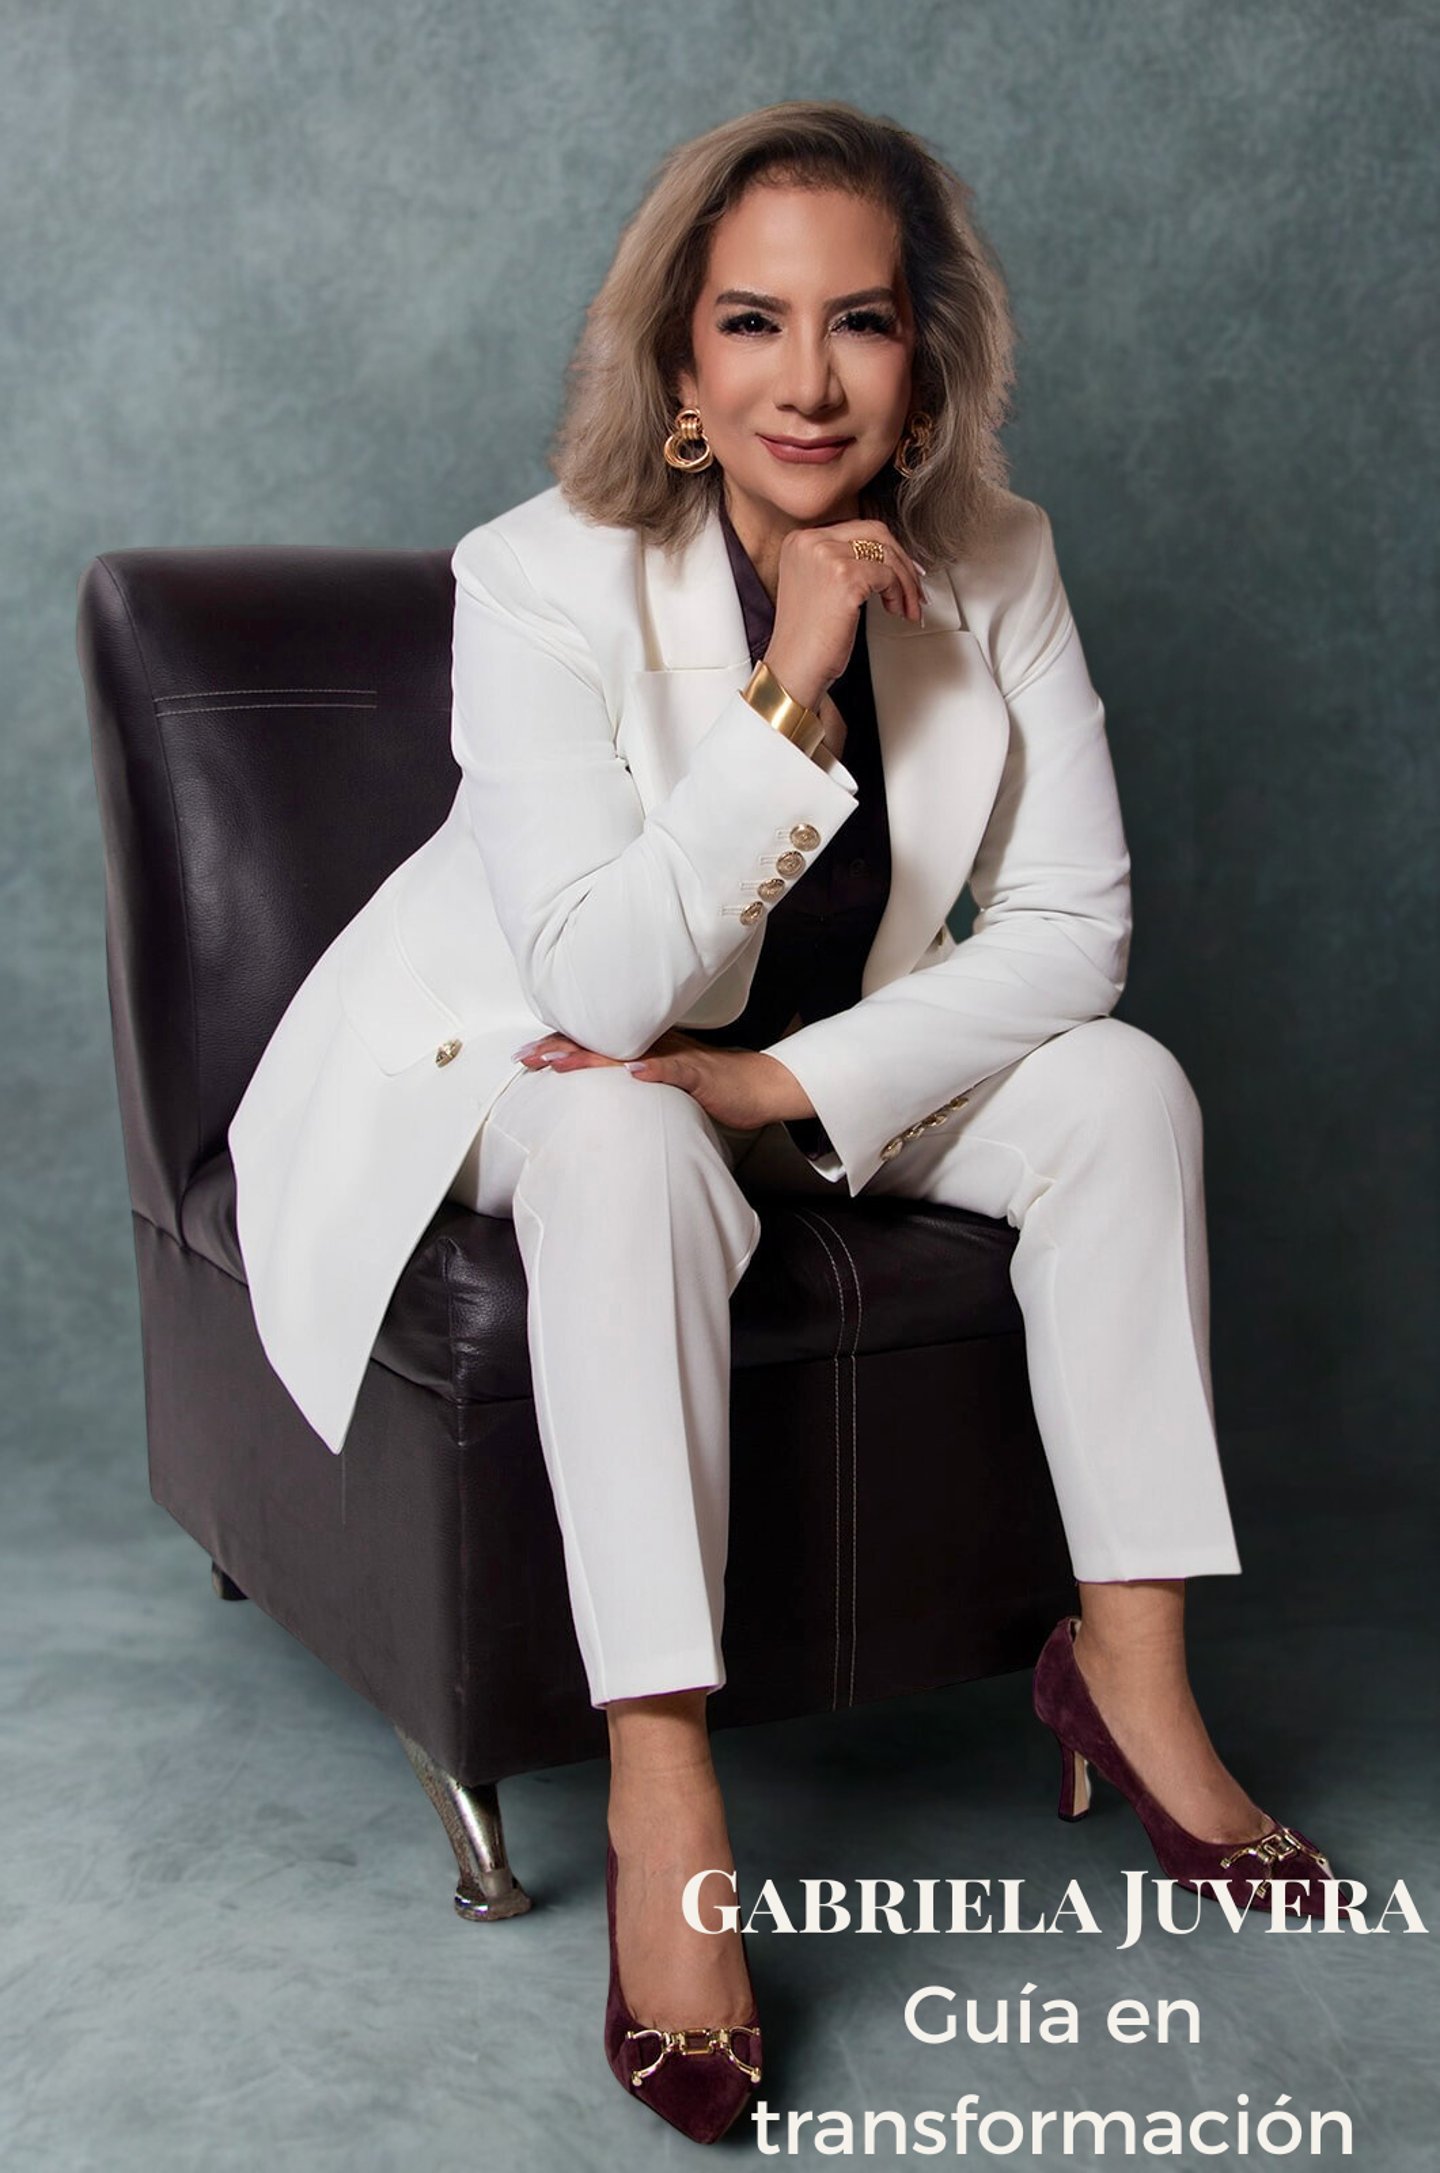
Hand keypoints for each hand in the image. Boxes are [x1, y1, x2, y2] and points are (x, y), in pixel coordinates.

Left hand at [511, 1028, 814, 1129]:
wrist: (759, 1086)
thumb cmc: (713, 1085)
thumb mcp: (665, 1079)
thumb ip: (636, 1076)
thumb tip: (603, 1083)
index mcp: (643, 1048)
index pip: (594, 1042)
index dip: (559, 1045)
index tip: (526, 1055)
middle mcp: (654, 1046)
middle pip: (601, 1042)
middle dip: (559, 1047)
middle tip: (525, 1056)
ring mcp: (676, 1058)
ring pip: (629, 1052)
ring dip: (592, 1057)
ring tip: (559, 1061)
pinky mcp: (700, 1073)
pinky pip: (676, 1071)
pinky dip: (654, 1072)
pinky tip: (633, 1074)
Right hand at [764, 518, 926, 712]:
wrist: (793, 667)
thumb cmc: (806, 638)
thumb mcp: (818, 586)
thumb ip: (842, 562)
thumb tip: (884, 556)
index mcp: (800, 540)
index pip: (857, 528)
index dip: (887, 549)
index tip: (903, 569)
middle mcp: (810, 541)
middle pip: (875, 532)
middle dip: (902, 561)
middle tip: (913, 586)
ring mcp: (826, 556)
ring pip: (887, 554)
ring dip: (906, 582)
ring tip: (906, 606)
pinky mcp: (845, 576)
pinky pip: (888, 576)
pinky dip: (900, 594)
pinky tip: (895, 610)